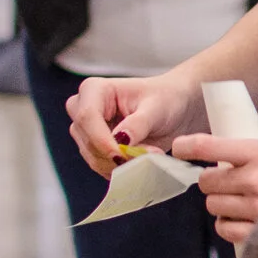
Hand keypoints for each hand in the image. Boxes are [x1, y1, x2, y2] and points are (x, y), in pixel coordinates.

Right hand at [68, 72, 204, 176]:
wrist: (174, 107)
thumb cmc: (165, 99)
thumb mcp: (156, 109)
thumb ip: (138, 124)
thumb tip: (120, 142)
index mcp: (95, 89)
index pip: (87, 117)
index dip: (101, 140)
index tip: (121, 155)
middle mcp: (83, 108)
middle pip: (87, 140)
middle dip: (114, 155)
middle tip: (146, 156)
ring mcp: (86, 130)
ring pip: (92, 157)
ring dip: (120, 163)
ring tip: (148, 154)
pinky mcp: (94, 147)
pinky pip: (101, 165)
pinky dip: (120, 168)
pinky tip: (139, 160)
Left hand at [177, 137, 257, 246]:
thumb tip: (227, 165)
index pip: (212, 145)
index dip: (190, 146)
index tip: (179, 147)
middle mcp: (255, 178)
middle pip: (207, 182)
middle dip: (213, 184)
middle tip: (227, 185)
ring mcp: (256, 207)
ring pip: (215, 207)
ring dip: (222, 207)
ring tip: (241, 205)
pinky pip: (226, 230)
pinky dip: (230, 227)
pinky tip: (244, 223)